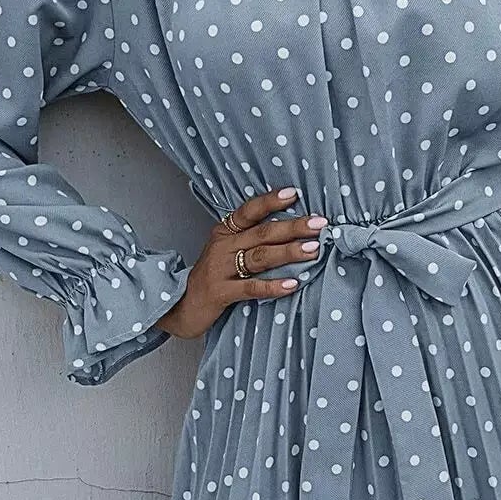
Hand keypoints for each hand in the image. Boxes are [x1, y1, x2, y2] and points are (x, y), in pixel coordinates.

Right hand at [154, 185, 324, 341]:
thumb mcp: (225, 251)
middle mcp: (222, 246)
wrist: (180, 305)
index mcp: (225, 232)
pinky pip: (251, 288)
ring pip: (260, 257)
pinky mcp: (221, 293)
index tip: (294, 194)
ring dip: (289, 252)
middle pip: (262, 233)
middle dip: (293, 227)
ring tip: (314, 249)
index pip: (249, 211)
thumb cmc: (212, 276)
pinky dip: (273, 286)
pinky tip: (293, 284)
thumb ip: (251, 239)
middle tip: (320, 224)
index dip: (270, 201)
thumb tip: (292, 229)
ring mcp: (220, 270)